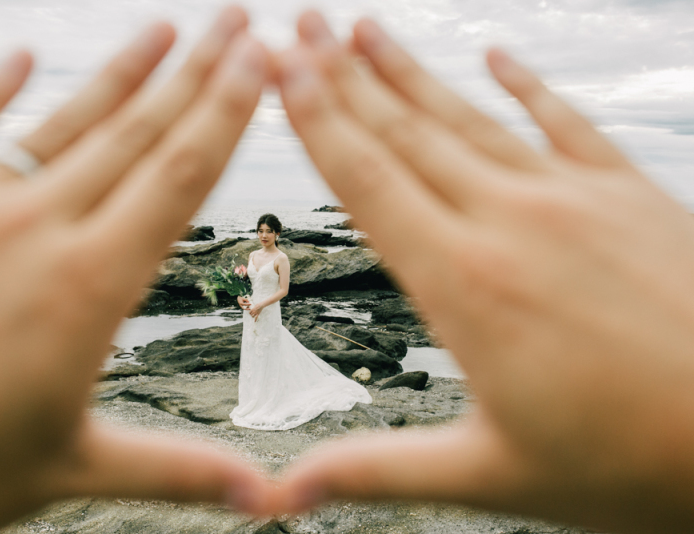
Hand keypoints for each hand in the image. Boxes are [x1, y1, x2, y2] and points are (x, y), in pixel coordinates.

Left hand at [0, 7, 270, 532]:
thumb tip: (261, 498)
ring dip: (121, 72)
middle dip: (197, 71)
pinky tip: (20, 55)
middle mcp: (33, 230)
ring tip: (163, 29)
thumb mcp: (71, 471)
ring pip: (63, 122)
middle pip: (137, 133)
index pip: (179, 178)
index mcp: (86, 286)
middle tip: (236, 20)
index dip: (226, 113)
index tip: (258, 62)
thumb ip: (176, 471)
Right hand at [274, 11, 693, 532]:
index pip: (366, 181)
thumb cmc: (630, 463)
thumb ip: (377, 471)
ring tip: (366, 30)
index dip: (316, 119)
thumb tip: (286, 492)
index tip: (282, 68)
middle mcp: (512, 222)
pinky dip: (526, 85)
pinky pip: (565, 122)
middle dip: (342, 75)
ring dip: (411, 72)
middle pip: (405, 134)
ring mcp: (573, 199)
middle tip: (301, 26)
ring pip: (469, 118)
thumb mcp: (487, 476)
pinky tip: (497, 56)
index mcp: (465, 285)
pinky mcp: (629, 195)